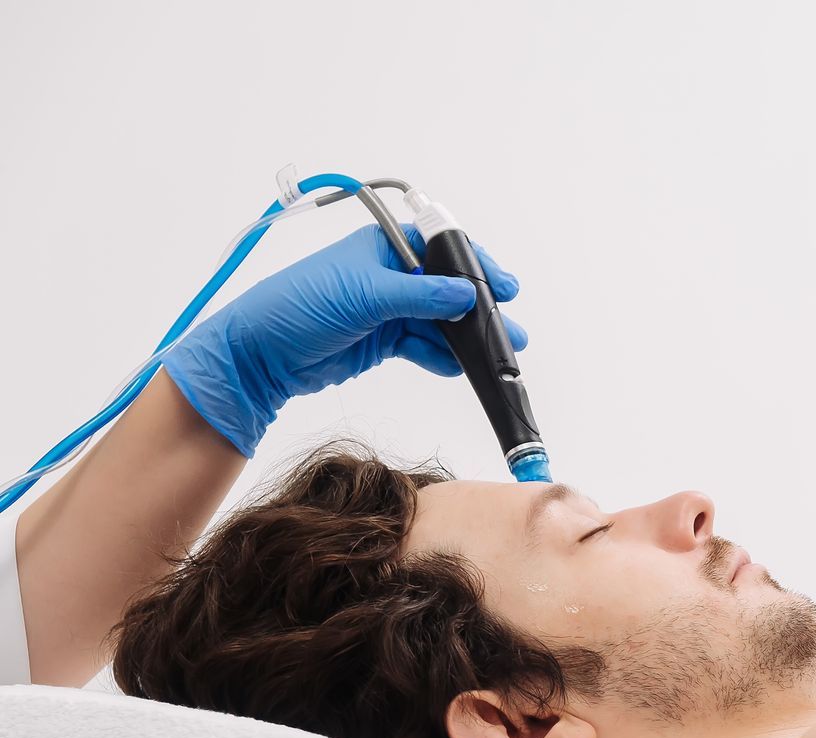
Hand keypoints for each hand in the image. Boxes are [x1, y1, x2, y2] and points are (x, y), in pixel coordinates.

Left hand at [161, 223, 527, 456]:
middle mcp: (388, 275)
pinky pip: (422, 346)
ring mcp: (385, 310)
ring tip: (496, 355)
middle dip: (479, 310)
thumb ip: (422, 295)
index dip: (475, 267)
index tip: (505, 287)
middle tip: (510, 330)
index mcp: (383, 248)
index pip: (442, 250)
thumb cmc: (300, 305)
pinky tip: (459, 367)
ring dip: (465, 339)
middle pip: (445, 290)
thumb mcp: (367, 295)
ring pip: (438, 322)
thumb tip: (467, 294)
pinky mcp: (381, 341)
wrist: (262, 353)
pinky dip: (441, 357)